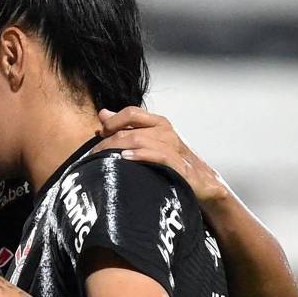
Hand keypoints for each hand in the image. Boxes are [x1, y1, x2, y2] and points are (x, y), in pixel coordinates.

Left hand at [96, 106, 223, 203]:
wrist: (204, 183)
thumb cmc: (173, 162)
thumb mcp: (150, 141)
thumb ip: (127, 127)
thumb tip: (103, 114)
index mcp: (158, 123)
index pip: (131, 112)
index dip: (112, 122)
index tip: (100, 134)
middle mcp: (166, 131)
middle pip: (130, 129)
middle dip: (108, 141)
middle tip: (93, 155)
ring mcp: (173, 146)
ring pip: (140, 140)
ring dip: (117, 148)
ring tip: (103, 158)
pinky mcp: (179, 164)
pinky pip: (158, 155)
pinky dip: (140, 155)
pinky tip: (125, 159)